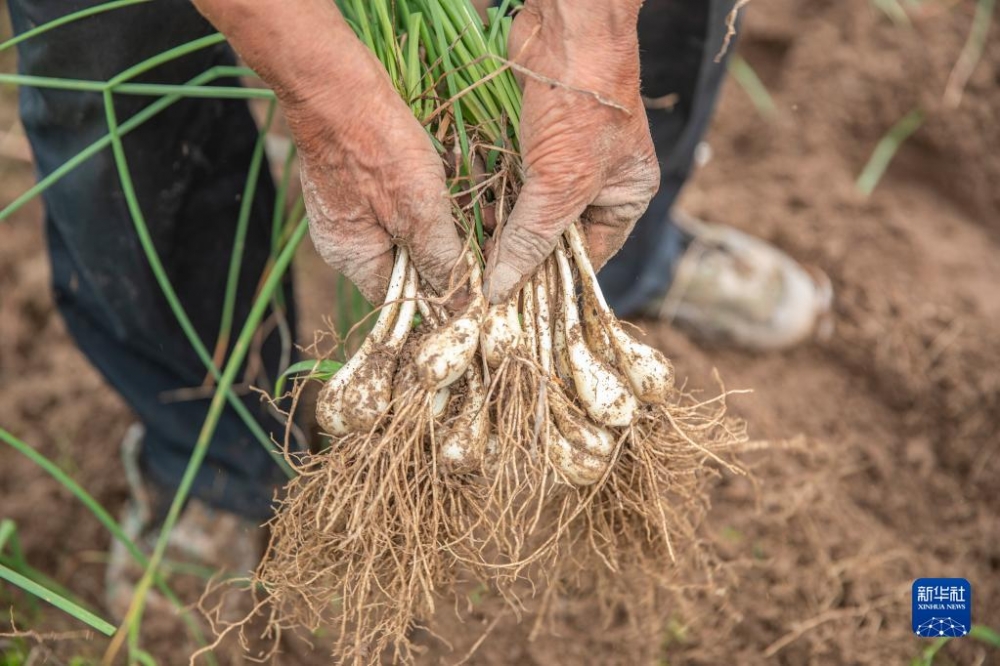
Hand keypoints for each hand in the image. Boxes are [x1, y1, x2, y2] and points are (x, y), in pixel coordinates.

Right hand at [191, 0, 464, 303]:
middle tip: (477, 230)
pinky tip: (441, 175)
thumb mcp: (419, 211)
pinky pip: (395, 203)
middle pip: (403, 266)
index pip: (400, 300)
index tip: (472, 281)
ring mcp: (347, 210)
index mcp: (353, 258)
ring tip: (465, 200)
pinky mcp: (355, 182)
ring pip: (404, 232)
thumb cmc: (376, 146)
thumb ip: (439, 260)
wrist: (336, 84)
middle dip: (442, 251)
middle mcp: (345, 242)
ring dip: (437, 221)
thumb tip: (460, 304)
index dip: (437, 296)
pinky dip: (422, 196)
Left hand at [484, 0, 658, 302]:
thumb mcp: (560, 183)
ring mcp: (566, 160)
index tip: (516, 300)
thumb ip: (531, 239)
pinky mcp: (535, 141)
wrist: (565, 30)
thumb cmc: (581, 106)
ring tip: (476, 246)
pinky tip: (471, 212)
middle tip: (487, 277)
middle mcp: (599, 182)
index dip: (554, 278)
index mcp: (626, 196)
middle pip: (557, 235)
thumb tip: (502, 289)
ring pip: (531, 210)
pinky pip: (513, 182)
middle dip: (523, 252)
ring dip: (504, 226)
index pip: (590, 255)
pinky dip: (494, 196)